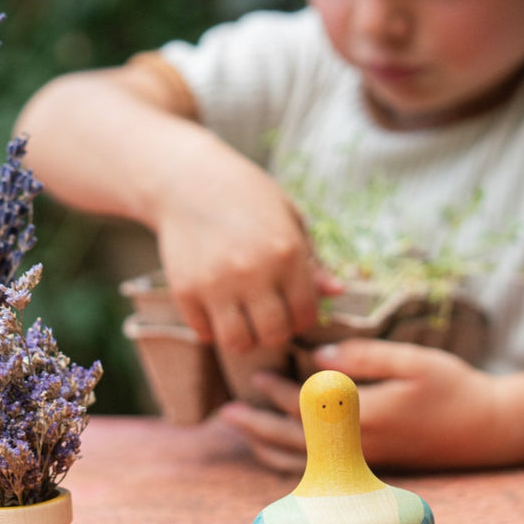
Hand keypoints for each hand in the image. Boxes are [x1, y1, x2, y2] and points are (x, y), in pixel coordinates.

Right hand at [154, 143, 340, 353]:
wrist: (187, 179)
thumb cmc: (248, 198)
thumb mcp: (288, 219)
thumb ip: (312, 261)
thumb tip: (338, 292)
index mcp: (286, 253)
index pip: (305, 314)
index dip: (302, 319)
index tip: (293, 309)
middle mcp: (252, 271)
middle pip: (273, 336)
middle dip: (275, 332)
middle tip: (268, 317)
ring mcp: (215, 283)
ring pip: (238, 343)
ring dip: (245, 338)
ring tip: (243, 319)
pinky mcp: (184, 289)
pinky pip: (204, 332)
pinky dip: (212, 328)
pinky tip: (216, 307)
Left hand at [218, 338, 503, 471]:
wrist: (485, 430)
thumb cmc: (453, 389)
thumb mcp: (414, 360)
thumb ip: (364, 356)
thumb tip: (317, 354)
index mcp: (366, 418)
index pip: (306, 406)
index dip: (277, 388)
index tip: (256, 371)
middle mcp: (358, 449)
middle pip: (293, 440)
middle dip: (256, 424)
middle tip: (224, 412)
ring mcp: (362, 464)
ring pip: (301, 462)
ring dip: (267, 446)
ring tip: (241, 430)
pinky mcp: (368, 469)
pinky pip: (317, 471)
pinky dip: (290, 460)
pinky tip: (277, 447)